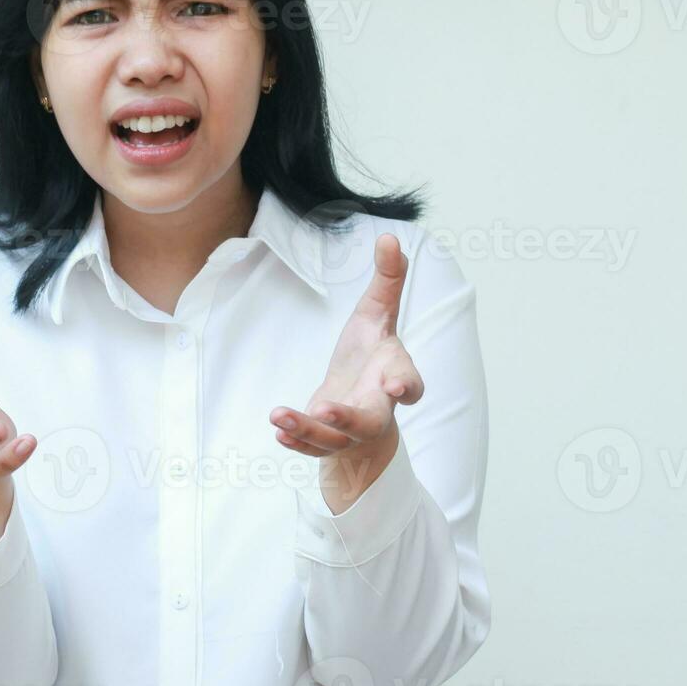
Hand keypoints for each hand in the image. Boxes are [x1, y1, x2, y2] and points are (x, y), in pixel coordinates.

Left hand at [269, 233, 423, 505]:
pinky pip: (313, 447)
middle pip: (369, 421)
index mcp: (393, 374)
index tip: (398, 387)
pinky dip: (297, 440)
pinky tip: (278, 431)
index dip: (407, 386)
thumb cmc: (372, 355)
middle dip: (348, 419)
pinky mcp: (326, 440)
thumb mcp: (378, 314)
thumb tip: (391, 238)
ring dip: (307, 429)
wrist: (363, 401)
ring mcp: (349, 429)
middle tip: (326, 408)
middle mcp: (375, 407)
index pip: (409, 384)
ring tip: (279, 416)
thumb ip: (387, 280)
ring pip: (332, 438)